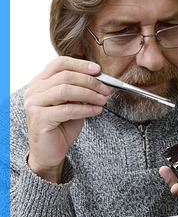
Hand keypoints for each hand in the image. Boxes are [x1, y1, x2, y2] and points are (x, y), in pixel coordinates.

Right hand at [24, 57, 109, 182]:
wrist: (50, 152)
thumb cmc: (61, 127)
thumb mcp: (72, 104)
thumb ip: (80, 90)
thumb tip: (98, 79)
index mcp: (40, 82)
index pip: (60, 64)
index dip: (80, 64)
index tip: (98, 70)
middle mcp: (34, 90)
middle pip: (65, 76)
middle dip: (90, 81)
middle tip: (105, 89)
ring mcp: (34, 103)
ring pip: (66, 90)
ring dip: (89, 94)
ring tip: (102, 100)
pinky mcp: (39, 118)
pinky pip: (68, 109)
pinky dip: (86, 109)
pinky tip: (96, 111)